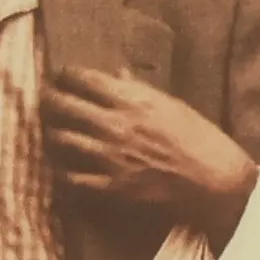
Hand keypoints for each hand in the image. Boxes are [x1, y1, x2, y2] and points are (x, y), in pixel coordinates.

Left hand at [41, 68, 257, 250]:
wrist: (213, 179)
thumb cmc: (198, 137)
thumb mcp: (171, 104)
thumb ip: (139, 89)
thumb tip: (117, 74)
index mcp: (133, 100)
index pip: (84, 79)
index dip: (66, 75)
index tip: (61, 76)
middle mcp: (116, 125)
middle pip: (64, 106)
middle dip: (49, 99)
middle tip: (45, 99)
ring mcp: (111, 157)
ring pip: (61, 139)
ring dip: (51, 132)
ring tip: (50, 129)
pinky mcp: (111, 185)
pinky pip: (71, 177)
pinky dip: (60, 170)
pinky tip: (60, 165)